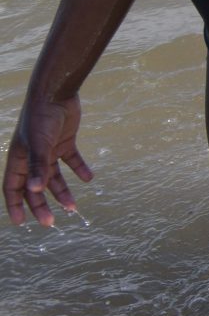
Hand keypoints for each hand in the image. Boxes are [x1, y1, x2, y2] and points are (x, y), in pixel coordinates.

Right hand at [6, 94, 92, 228]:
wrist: (57, 92)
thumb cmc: (42, 118)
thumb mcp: (39, 144)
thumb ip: (37, 168)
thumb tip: (34, 190)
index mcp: (19, 159)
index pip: (13, 188)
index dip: (15, 205)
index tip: (21, 222)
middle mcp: (32, 156)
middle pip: (34, 187)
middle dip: (41, 205)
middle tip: (51, 222)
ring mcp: (49, 149)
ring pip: (54, 177)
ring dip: (62, 191)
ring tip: (74, 207)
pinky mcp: (65, 141)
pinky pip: (72, 160)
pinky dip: (79, 169)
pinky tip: (88, 178)